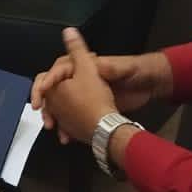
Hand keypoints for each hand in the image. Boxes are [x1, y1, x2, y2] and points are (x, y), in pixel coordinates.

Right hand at [32, 35, 172, 139]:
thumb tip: (90, 54)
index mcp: (86, 65)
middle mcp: (81, 78)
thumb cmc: (137, 72)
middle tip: (41, 112)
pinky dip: (67, 127)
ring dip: (53, 116)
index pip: (59, 70)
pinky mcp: (91, 107)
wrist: (150, 86)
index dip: (48, 81)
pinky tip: (66, 137)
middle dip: (46, 101)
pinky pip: (71, 117)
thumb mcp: (123, 67)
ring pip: (60, 105)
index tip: (43, 93)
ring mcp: (85, 93)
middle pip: (54, 88)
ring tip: (53, 127)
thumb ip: (107, 65)